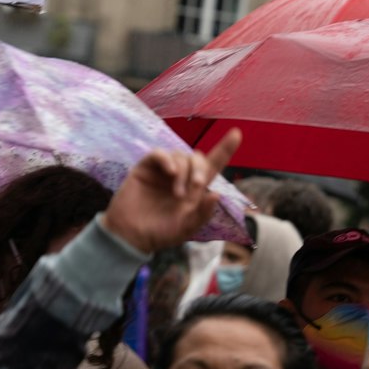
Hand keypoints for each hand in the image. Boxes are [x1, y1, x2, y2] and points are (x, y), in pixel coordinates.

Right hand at [100, 128, 241, 253]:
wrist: (131, 235)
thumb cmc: (160, 233)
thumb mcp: (187, 228)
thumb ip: (203, 213)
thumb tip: (217, 194)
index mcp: (195, 189)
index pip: (213, 165)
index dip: (225, 149)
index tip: (237, 133)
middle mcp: (180, 177)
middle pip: (198, 158)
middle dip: (200, 168)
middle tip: (196, 185)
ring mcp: (162, 171)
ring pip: (180, 155)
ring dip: (184, 172)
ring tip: (178, 194)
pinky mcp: (144, 168)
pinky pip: (158, 154)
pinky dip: (167, 159)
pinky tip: (170, 173)